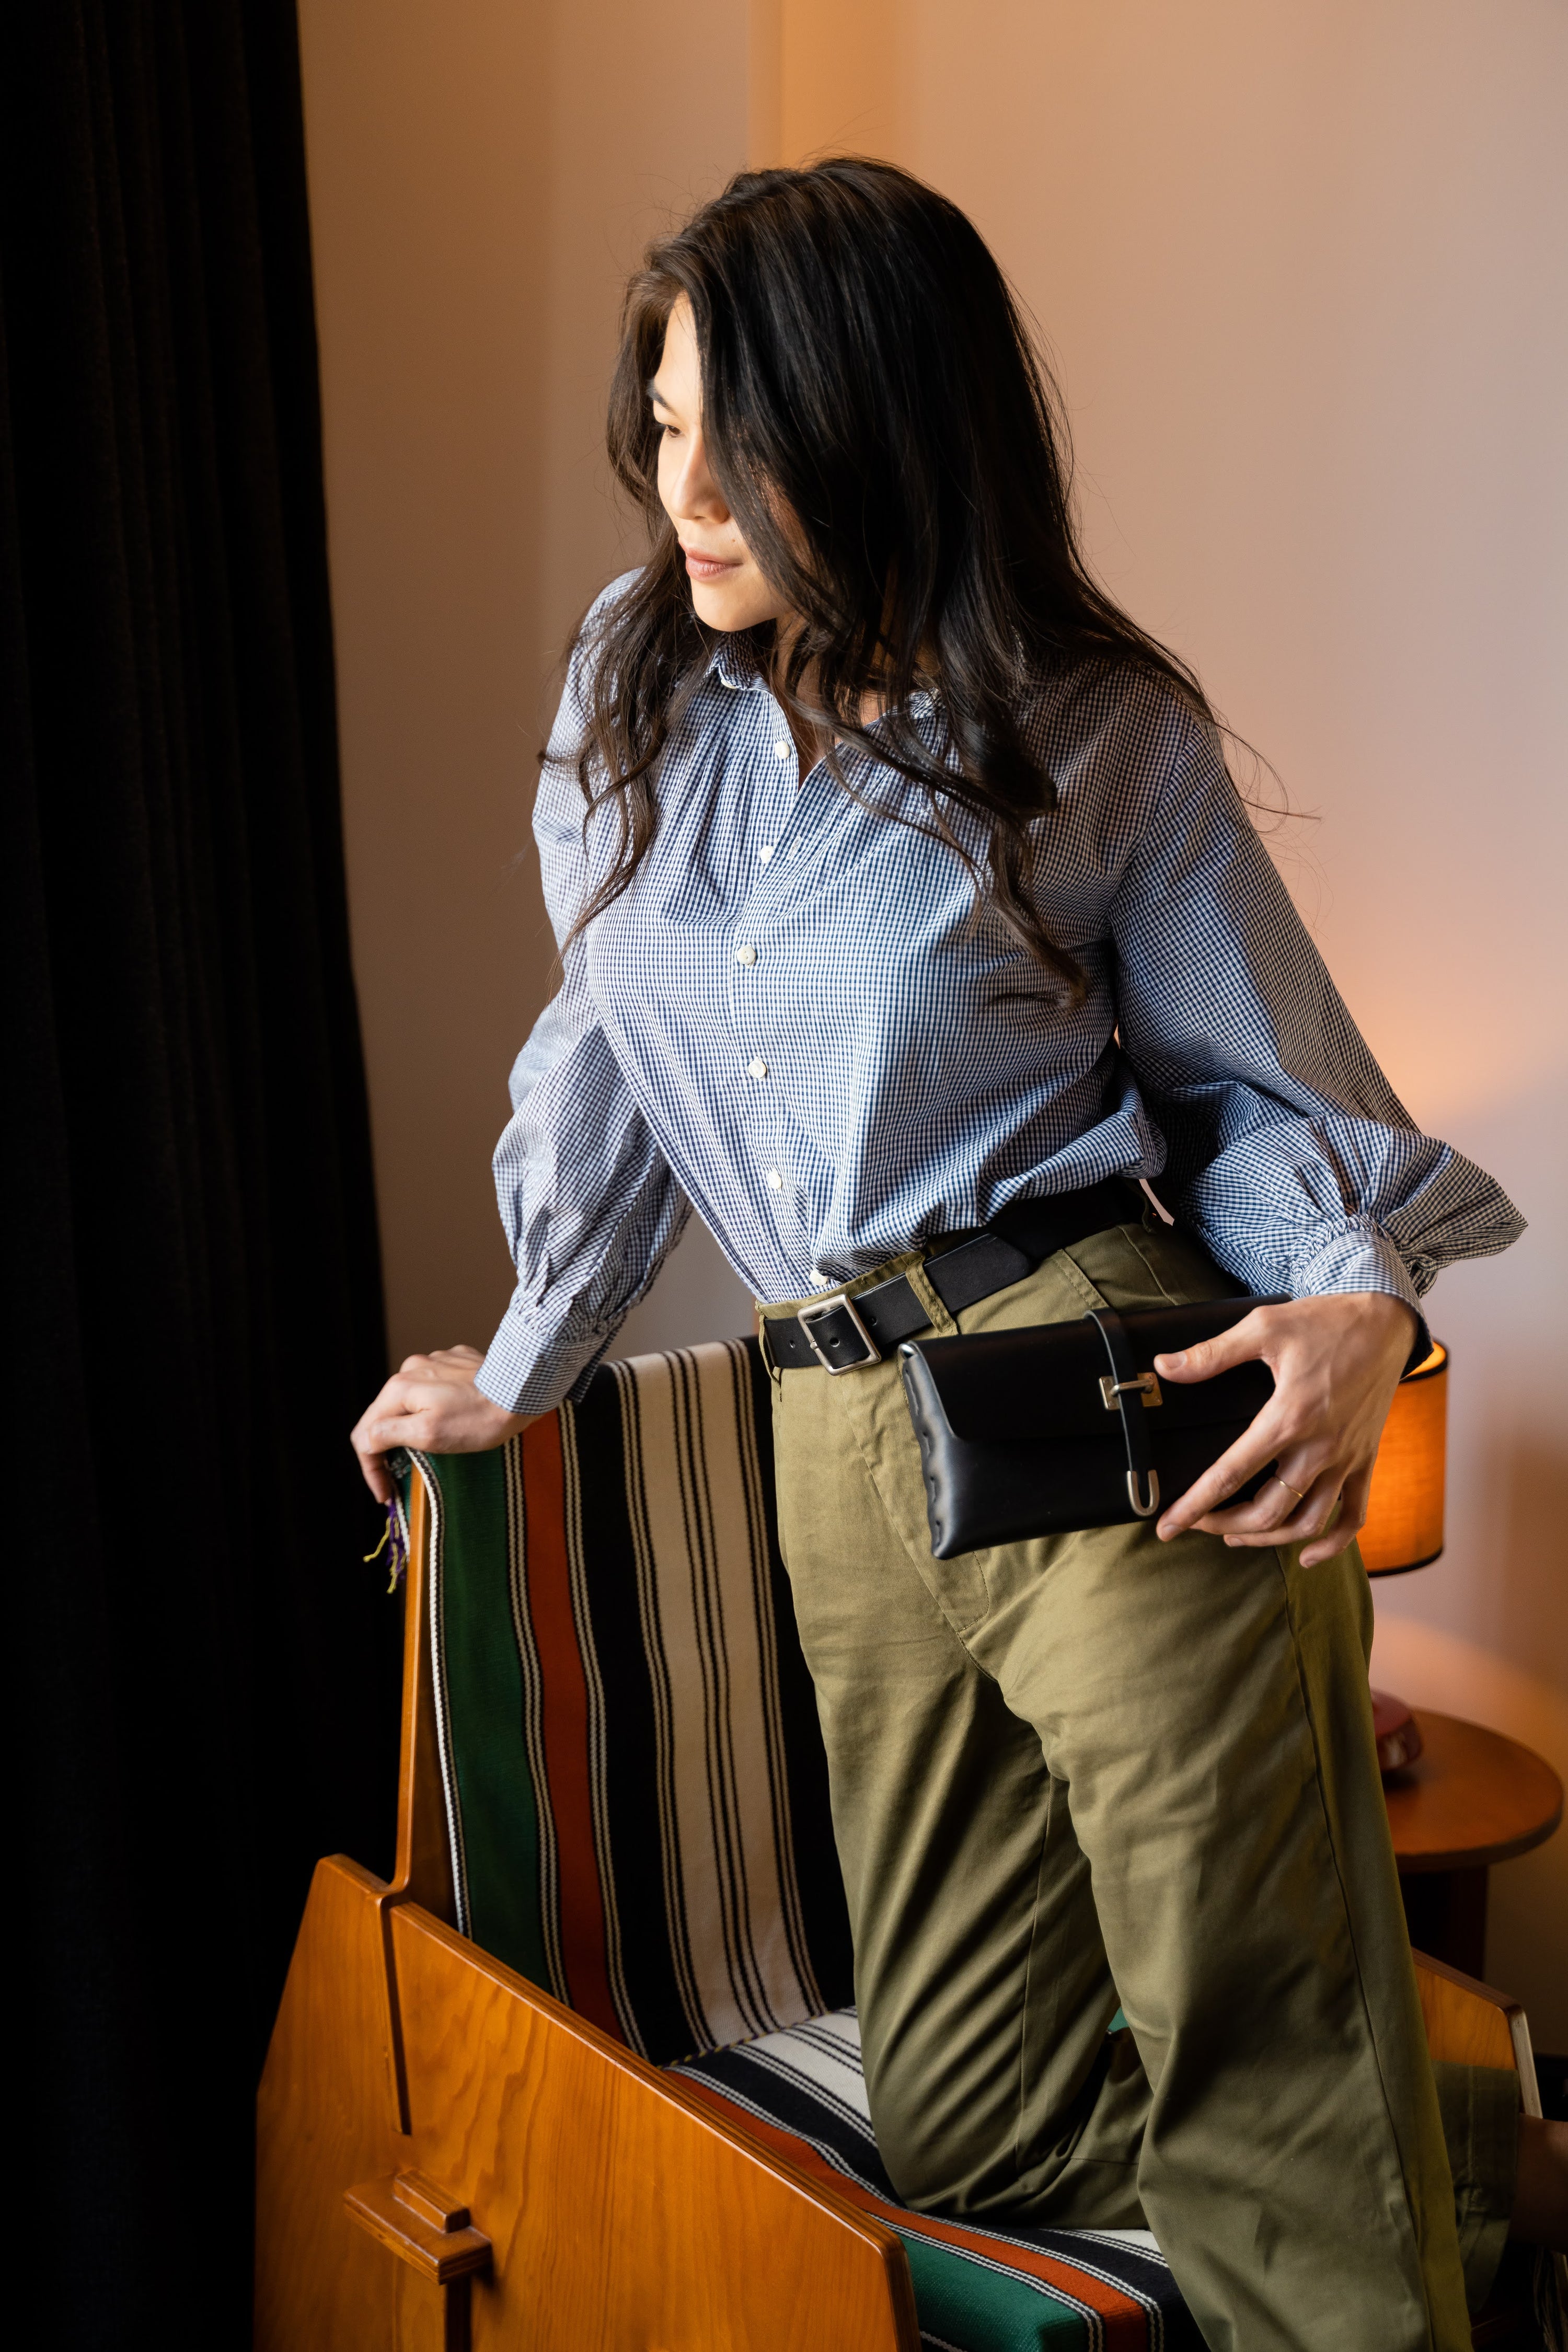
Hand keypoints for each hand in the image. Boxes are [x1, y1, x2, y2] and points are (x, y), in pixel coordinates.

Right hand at [351, 1344, 537, 1503]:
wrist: (524, 1388)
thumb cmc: (479, 1418)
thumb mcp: (429, 1434)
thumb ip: (388, 1434)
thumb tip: (365, 1440)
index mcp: (399, 1388)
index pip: (366, 1433)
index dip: (371, 1469)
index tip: (386, 1495)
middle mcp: (411, 1368)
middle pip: (386, 1415)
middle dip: (390, 1448)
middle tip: (403, 1479)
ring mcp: (435, 1362)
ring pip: (411, 1401)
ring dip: (414, 1426)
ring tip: (432, 1449)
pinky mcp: (456, 1362)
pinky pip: (435, 1388)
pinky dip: (436, 1407)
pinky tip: (454, 1420)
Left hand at [1151, 1294, 1417, 1566]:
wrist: (1386, 1324)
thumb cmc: (1323, 1322)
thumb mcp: (1263, 1327)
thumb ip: (1211, 1354)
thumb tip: (1164, 1367)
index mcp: (1288, 1417)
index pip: (1230, 1475)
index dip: (1194, 1506)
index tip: (1167, 1528)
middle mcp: (1320, 1447)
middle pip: (1268, 1511)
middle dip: (1225, 1525)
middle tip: (1197, 1524)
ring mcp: (1347, 1458)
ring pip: (1308, 1522)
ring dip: (1269, 1538)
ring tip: (1236, 1536)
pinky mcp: (1366, 1460)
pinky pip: (1354, 1516)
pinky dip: (1332, 1544)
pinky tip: (1306, 1555)